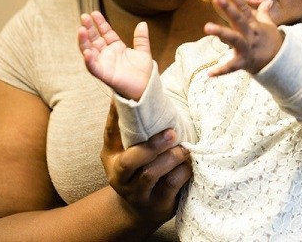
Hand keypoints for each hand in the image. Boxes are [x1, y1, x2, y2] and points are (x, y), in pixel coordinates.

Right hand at [78, 11, 151, 100]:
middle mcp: (107, 55)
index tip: (94, 13)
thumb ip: (141, 39)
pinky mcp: (104, 75)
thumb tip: (142, 23)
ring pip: (89, 51)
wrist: (146, 88)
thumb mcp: (143, 52)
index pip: (105, 32)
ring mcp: (104, 64)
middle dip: (88, 28)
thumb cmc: (143, 72)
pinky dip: (89, 61)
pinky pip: (94, 68)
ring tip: (81, 30)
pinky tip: (87, 52)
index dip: (100, 23)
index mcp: (116, 47)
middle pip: (94, 39)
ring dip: (84, 41)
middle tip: (83, 16)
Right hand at [101, 101, 191, 224]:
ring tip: (184, 148)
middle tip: (172, 132)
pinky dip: (182, 172)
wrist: (139, 211)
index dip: (118, 117)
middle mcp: (120, 178)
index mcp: (112, 159)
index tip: (134, 101)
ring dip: (170, 158)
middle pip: (130, 161)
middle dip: (151, 145)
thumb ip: (124, 124)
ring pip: (152, 174)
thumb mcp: (123, 149)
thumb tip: (124, 90)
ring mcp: (138, 194)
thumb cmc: (134, 170)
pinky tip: (190, 163)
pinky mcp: (158, 205)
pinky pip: (171, 186)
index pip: (111, 135)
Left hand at [203, 0, 282, 75]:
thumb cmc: (270, 42)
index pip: (244, 9)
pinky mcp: (244, 62)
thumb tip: (267, 1)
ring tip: (207, 26)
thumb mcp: (269, 26)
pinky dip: (221, 70)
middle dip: (228, 9)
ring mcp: (247, 48)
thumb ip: (264, 13)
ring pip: (234, 39)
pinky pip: (231, 67)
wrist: (280, 62)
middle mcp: (250, 34)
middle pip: (239, 20)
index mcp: (254, 25)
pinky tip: (209, 73)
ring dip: (221, 32)